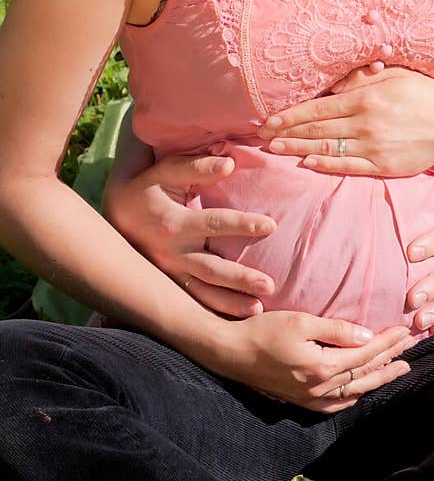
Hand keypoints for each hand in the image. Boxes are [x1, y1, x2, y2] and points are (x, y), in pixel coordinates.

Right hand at [103, 154, 277, 317]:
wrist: (114, 213)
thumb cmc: (148, 186)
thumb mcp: (166, 171)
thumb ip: (197, 166)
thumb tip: (231, 163)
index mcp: (172, 223)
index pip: (214, 223)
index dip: (242, 224)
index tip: (272, 226)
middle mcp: (170, 253)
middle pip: (210, 268)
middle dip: (240, 279)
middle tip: (270, 285)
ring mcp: (168, 273)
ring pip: (202, 293)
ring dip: (230, 303)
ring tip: (258, 309)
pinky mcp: (168, 284)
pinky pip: (194, 302)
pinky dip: (215, 311)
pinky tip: (239, 317)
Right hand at [215, 313, 411, 411]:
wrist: (230, 353)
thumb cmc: (263, 331)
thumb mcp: (301, 321)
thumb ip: (337, 330)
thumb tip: (368, 336)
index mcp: (323, 367)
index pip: (366, 353)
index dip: (388, 341)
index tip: (405, 329)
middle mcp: (320, 388)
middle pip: (365, 374)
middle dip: (391, 358)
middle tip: (412, 347)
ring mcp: (310, 398)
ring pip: (355, 391)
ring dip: (379, 379)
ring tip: (400, 368)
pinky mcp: (301, 401)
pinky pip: (337, 404)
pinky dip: (355, 395)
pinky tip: (363, 388)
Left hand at [258, 66, 433, 175]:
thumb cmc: (427, 94)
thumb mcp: (396, 75)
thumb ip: (363, 79)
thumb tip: (333, 88)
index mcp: (366, 97)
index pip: (317, 108)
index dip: (290, 115)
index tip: (269, 119)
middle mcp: (366, 123)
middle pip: (316, 130)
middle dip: (286, 133)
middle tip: (262, 137)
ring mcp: (374, 147)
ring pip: (327, 149)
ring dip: (298, 150)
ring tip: (275, 150)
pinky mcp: (384, 166)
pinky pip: (348, 166)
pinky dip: (325, 165)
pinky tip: (307, 163)